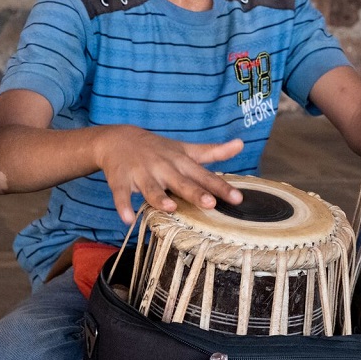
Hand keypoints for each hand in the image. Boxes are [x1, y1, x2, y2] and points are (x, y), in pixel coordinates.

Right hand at [95, 126, 244, 224]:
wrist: (119, 139)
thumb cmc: (159, 149)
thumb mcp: (186, 149)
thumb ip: (213, 151)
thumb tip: (241, 144)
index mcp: (181, 162)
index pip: (204, 176)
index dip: (221, 187)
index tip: (237, 198)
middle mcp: (163, 167)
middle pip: (181, 182)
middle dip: (195, 193)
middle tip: (210, 203)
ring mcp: (141, 173)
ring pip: (152, 188)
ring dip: (160, 198)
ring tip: (171, 207)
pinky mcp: (120, 180)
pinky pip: (121, 194)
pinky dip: (123, 206)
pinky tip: (127, 219)